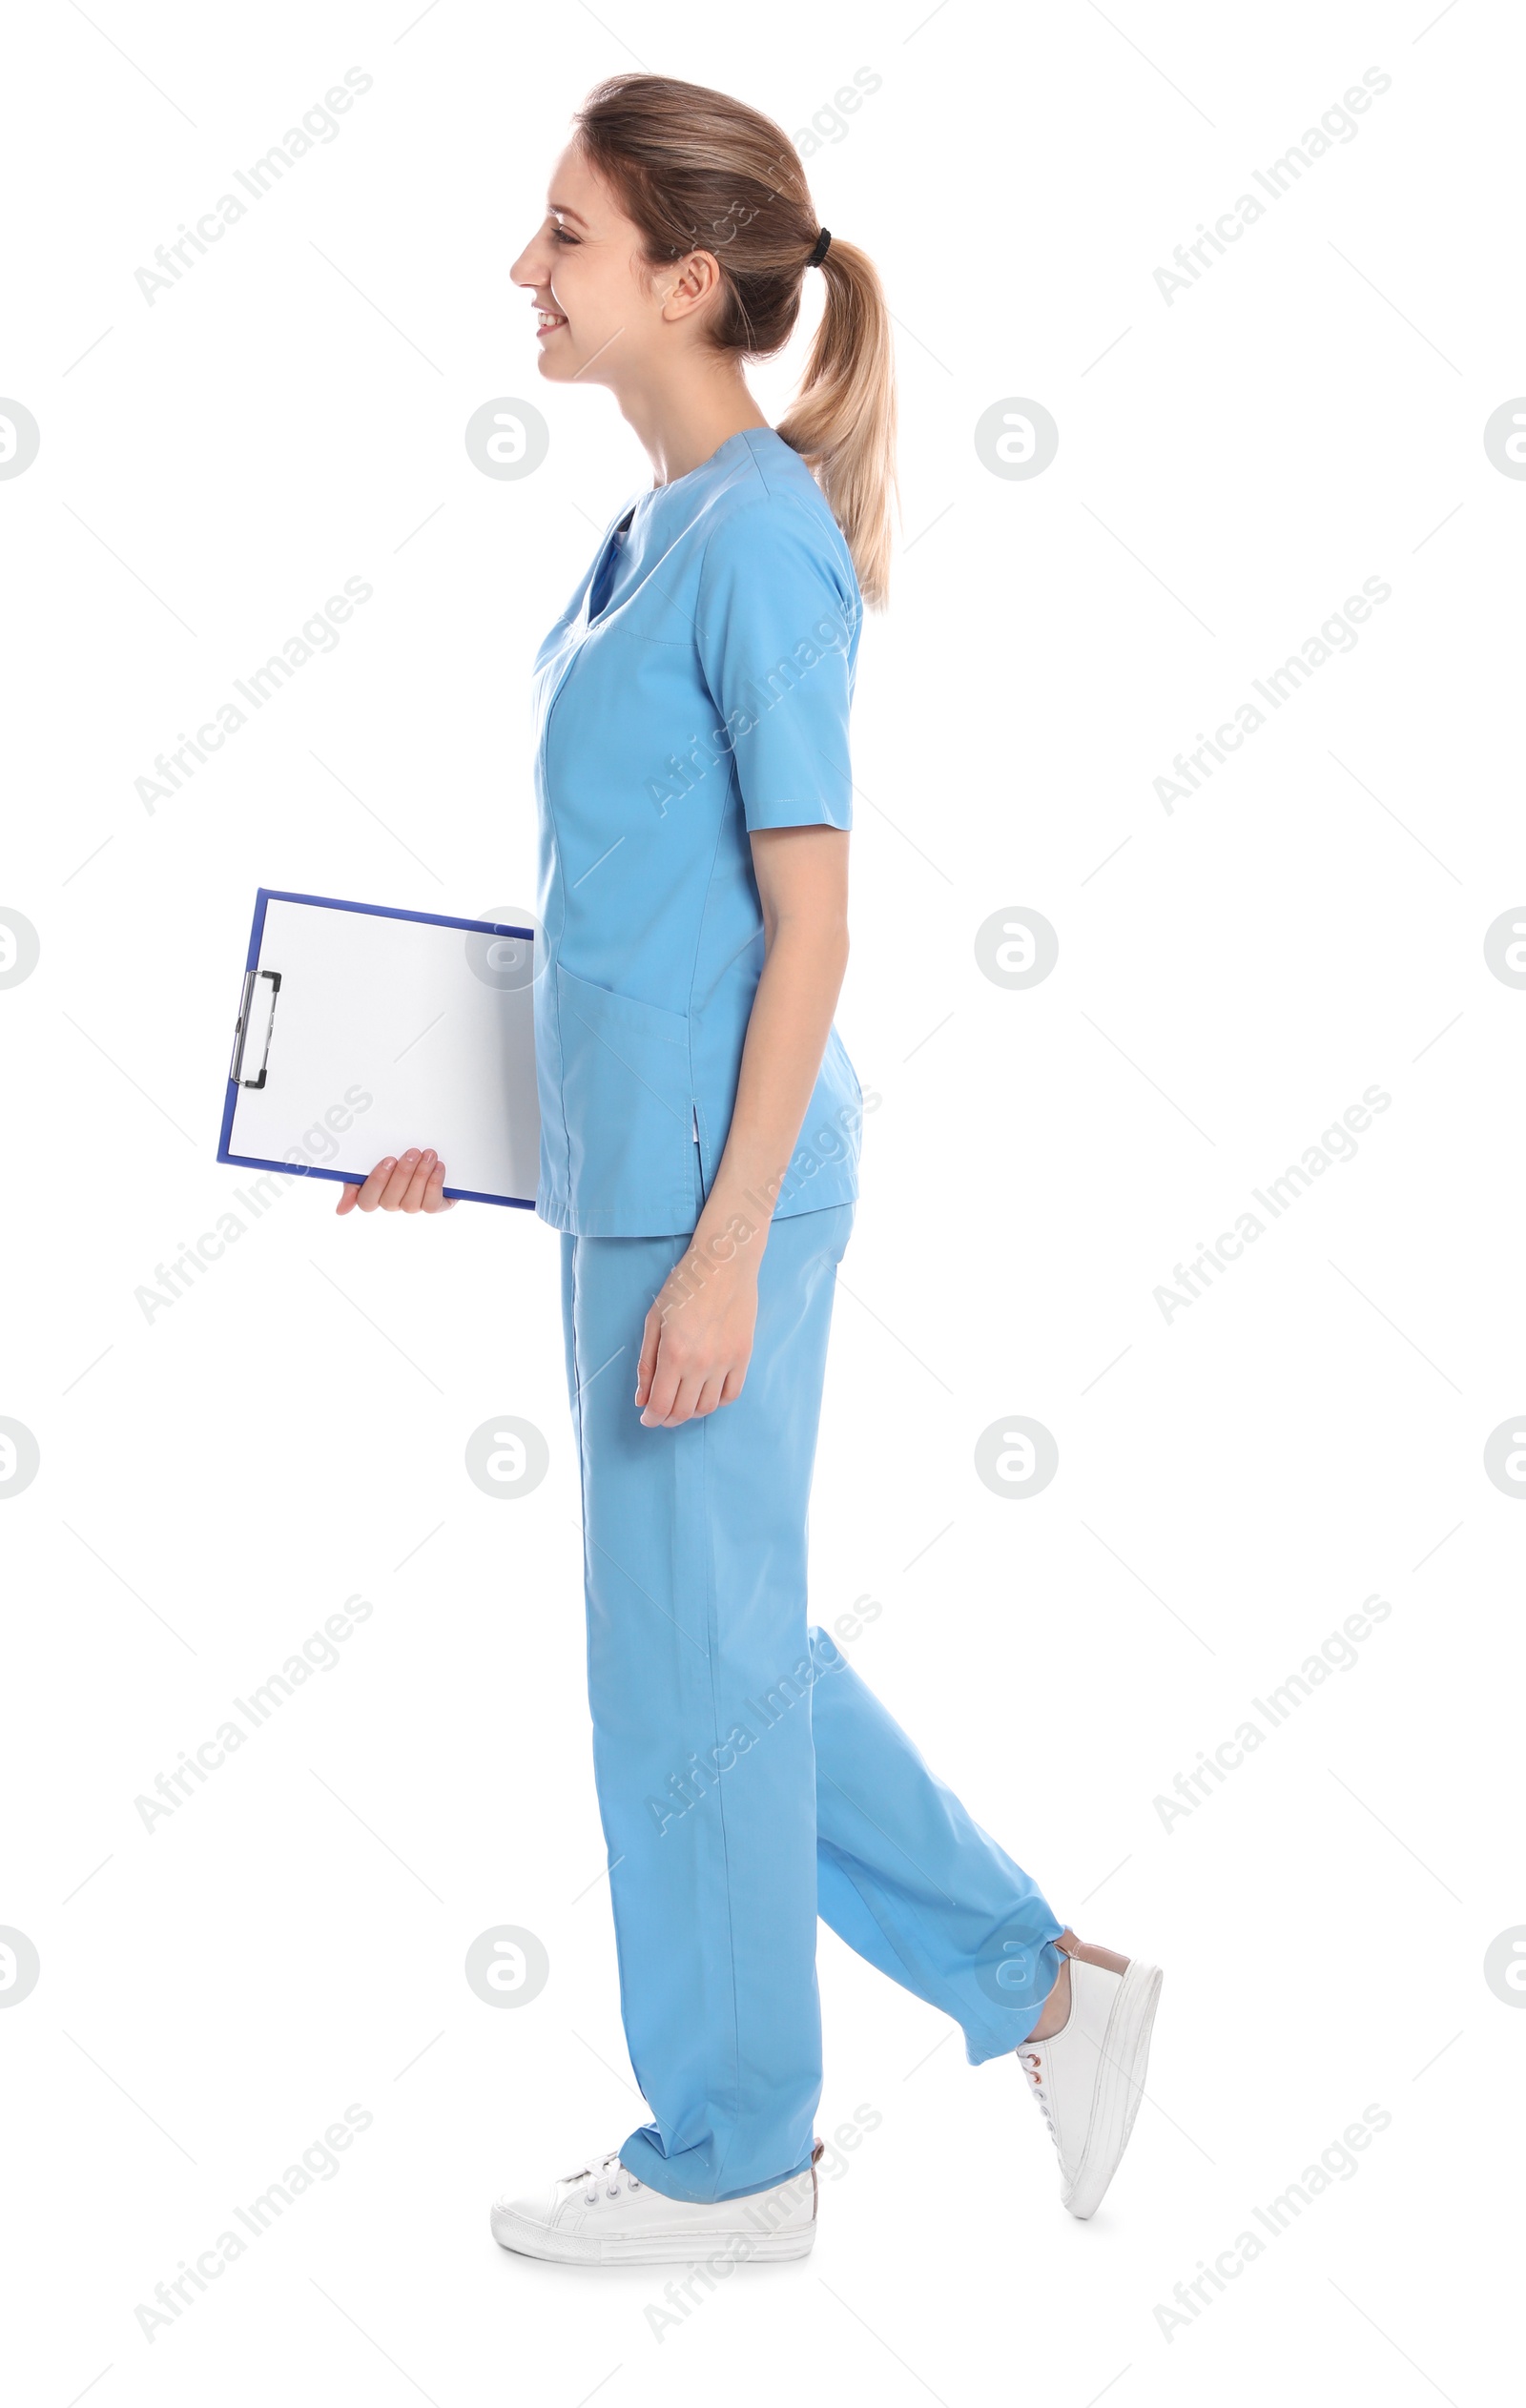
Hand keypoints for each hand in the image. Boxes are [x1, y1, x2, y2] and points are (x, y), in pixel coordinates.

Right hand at [336, 1148, 455, 1215]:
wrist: (427, 1151)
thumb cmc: (395, 1156)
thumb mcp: (370, 1162)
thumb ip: (354, 1182)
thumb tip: (341, 1210)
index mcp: (372, 1194)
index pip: (366, 1201)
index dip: (377, 1182)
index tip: (388, 1160)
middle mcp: (392, 1204)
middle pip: (390, 1201)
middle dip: (403, 1174)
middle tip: (412, 1153)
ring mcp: (412, 1206)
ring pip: (411, 1203)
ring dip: (421, 1176)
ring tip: (428, 1155)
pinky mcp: (434, 1206)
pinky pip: (431, 1205)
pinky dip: (435, 1184)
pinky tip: (438, 1166)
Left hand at [635, 1243, 757, 1425]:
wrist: (724, 1264)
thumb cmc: (683, 1286)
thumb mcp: (653, 1321)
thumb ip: (646, 1364)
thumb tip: (642, 1399)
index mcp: (673, 1354)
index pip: (661, 1404)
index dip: (651, 1418)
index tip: (647, 1419)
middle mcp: (701, 1363)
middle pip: (683, 1412)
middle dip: (668, 1419)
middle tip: (661, 1414)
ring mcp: (725, 1362)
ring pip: (708, 1407)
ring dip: (691, 1412)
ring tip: (682, 1403)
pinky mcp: (743, 1356)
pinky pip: (732, 1394)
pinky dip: (717, 1402)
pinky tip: (706, 1393)